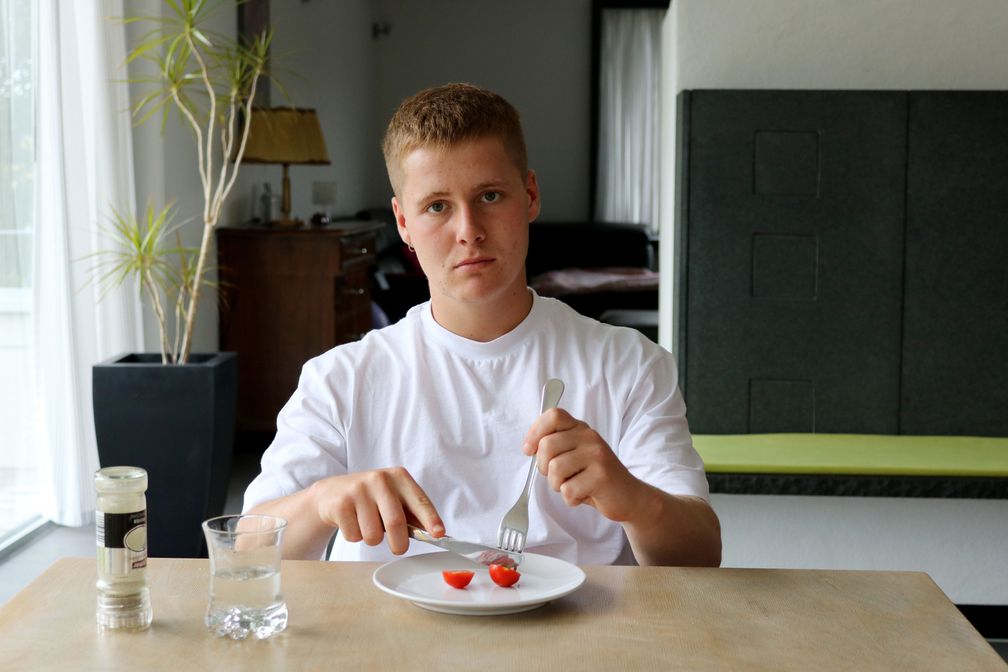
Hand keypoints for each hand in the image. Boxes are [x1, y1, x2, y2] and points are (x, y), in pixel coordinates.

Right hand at [309, 466, 444, 554]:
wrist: (332, 492)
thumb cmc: (371, 499)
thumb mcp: (393, 499)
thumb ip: (412, 514)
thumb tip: (435, 534)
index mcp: (399, 477)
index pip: (419, 501)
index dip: (430, 519)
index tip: (439, 534)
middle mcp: (380, 479)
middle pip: (396, 522)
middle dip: (399, 543)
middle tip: (398, 548)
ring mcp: (358, 490)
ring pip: (373, 534)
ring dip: (372, 539)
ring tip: (368, 526)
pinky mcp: (340, 503)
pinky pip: (354, 536)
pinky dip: (355, 537)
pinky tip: (352, 522)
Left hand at [522, 408, 645, 521]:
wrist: (628, 496)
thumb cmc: (594, 477)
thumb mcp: (575, 455)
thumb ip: (556, 446)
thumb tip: (530, 448)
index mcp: (581, 429)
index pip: (553, 415)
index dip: (535, 432)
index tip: (529, 450)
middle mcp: (590, 437)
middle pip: (547, 445)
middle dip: (544, 467)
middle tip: (559, 476)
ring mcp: (597, 455)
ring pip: (555, 469)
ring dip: (558, 485)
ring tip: (574, 486)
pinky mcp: (601, 476)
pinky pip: (567, 490)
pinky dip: (571, 499)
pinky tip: (585, 495)